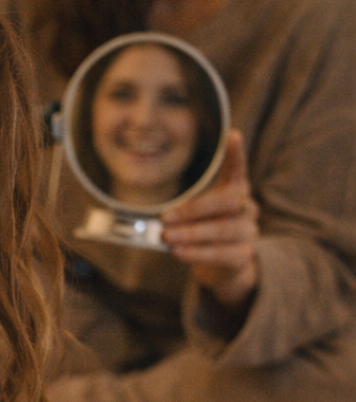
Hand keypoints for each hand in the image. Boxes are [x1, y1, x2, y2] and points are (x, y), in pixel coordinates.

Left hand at [161, 130, 259, 307]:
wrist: (223, 266)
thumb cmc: (203, 232)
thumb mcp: (194, 215)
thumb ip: (181, 210)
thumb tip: (153, 216)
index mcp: (235, 191)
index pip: (239, 169)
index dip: (236, 154)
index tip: (233, 135)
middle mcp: (246, 209)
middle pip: (227, 202)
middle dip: (193, 210)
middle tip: (165, 218)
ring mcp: (248, 232)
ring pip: (222, 230)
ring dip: (190, 234)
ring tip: (166, 237)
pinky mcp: (244, 255)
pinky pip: (221, 253)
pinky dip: (197, 253)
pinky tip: (178, 253)